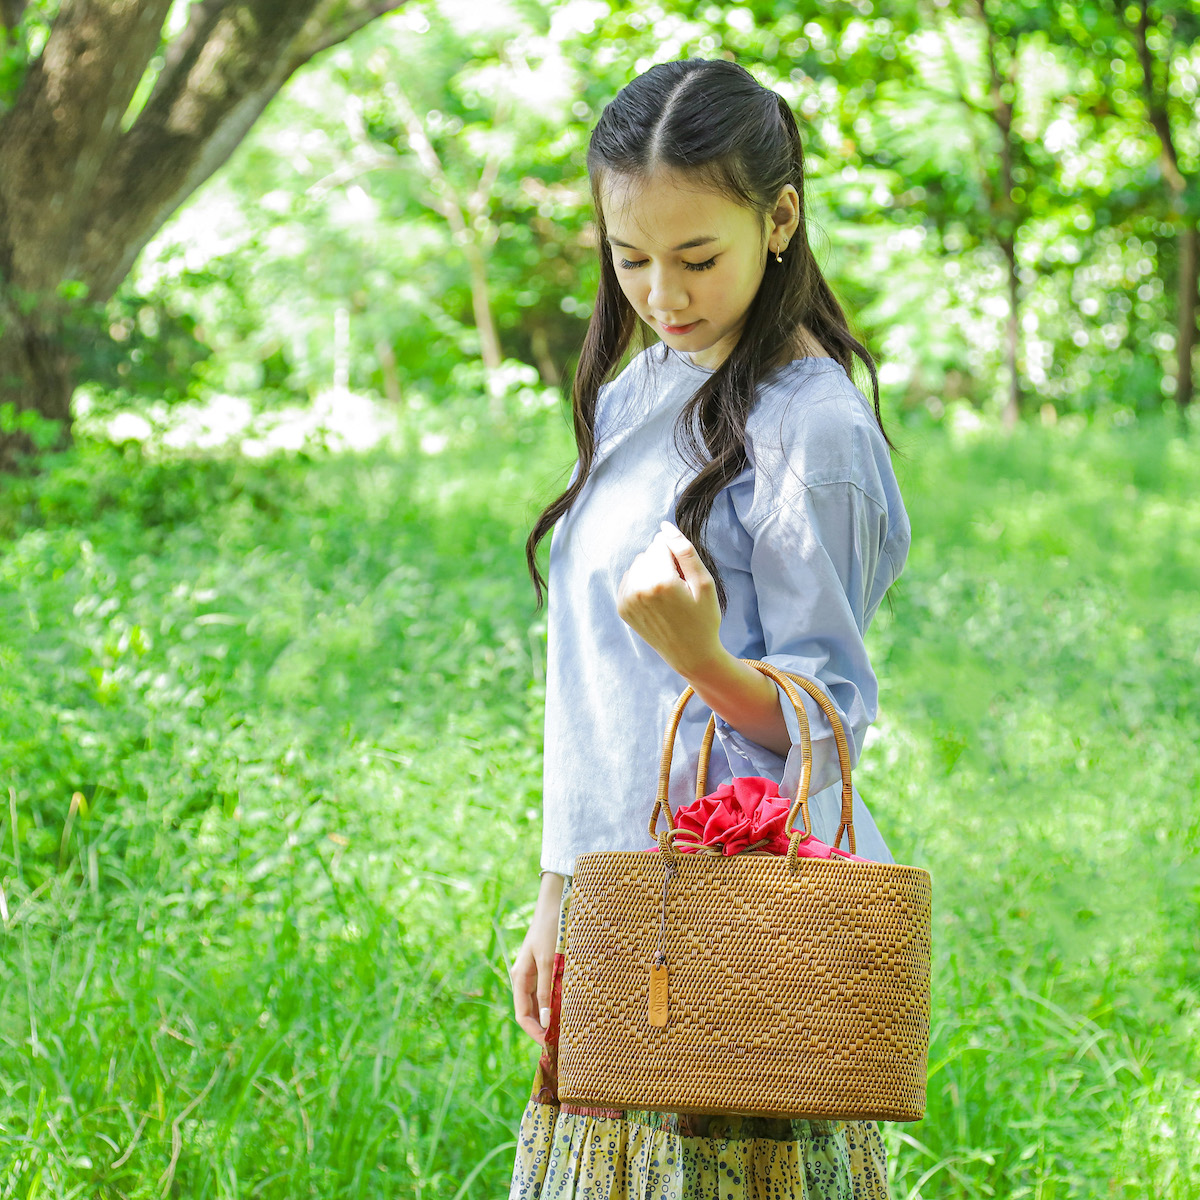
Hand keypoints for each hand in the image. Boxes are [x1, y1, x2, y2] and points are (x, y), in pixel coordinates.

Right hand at [510, 872, 564, 1044]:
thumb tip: (544, 1020)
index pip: (522, 1015)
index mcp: (520, 977)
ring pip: (541, 1003)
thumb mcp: (547, 961)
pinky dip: (557, 1003)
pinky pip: (549, 992)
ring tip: (567, 1030)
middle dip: (543, 1028)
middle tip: (561, 1043)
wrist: (555, 904)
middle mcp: (525, 978)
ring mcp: (536, 973)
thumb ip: (545, 990)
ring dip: (551, 1017)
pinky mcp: (547, 968)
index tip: (550, 1045)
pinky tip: (570, 1009)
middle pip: (531, 1012)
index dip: (534, 1032)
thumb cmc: (550, 930)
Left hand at [616, 522, 723, 676]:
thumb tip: (664, 527)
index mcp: (660, 582)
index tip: (685, 578)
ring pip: (638, 565)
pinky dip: (642, 583)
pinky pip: (630, 579)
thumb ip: (684, 551)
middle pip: (648, 553)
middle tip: (679, 589)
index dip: (677, 556)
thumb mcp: (704, 583)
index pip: (660, 544)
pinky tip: (656, 600)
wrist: (690, 654)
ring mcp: (627, 600)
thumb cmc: (703, 618)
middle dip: (664, 563)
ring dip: (652, 572)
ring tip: (668, 595)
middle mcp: (638, 590)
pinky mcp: (622, 608)